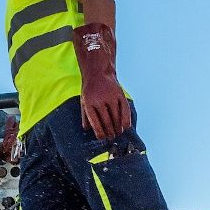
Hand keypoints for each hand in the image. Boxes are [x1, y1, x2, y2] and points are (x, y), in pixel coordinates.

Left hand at [72, 24, 131, 141]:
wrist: (98, 71)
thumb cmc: (90, 89)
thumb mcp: (83, 101)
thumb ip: (85, 116)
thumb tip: (88, 130)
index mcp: (89, 103)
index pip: (95, 122)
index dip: (100, 132)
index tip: (103, 138)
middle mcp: (99, 100)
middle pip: (106, 121)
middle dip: (109, 131)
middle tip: (112, 139)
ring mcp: (111, 96)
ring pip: (116, 116)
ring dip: (118, 127)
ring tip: (118, 134)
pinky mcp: (119, 94)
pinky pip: (124, 109)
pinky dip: (126, 119)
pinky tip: (126, 126)